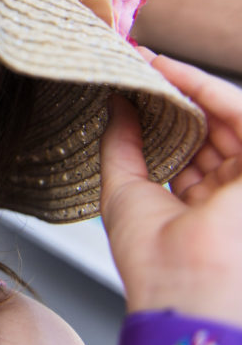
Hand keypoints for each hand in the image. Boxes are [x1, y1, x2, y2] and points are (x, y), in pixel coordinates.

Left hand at [100, 55, 241, 326]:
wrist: (176, 284)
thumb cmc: (151, 254)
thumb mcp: (124, 186)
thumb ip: (121, 141)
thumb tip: (115, 102)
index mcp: (198, 200)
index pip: (187, 145)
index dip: (161, 112)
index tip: (133, 82)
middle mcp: (226, 188)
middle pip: (206, 126)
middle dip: (173, 91)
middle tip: (139, 61)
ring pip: (224, 116)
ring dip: (188, 84)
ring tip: (151, 61)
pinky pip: (238, 115)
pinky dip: (206, 90)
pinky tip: (173, 73)